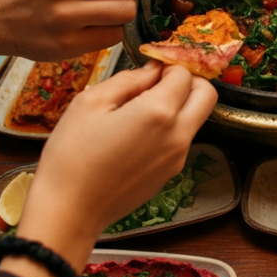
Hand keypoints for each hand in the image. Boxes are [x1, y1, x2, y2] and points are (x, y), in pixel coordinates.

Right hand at [1, 61, 216, 276]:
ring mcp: (177, 159)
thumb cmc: (72, 154)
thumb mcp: (91, 103)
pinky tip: (134, 137)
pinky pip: (181, 142)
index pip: (184, 74)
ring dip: (178, 107)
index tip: (147, 69)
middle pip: (207, 96)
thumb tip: (151, 71)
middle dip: (188, 83)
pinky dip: (169, 130)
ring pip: (195, 119)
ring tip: (137, 112)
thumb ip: (127, 80)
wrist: (69, 211)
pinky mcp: (170, 175)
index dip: (167, 66)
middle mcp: (178, 135)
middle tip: (156, 84)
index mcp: (159, 112)